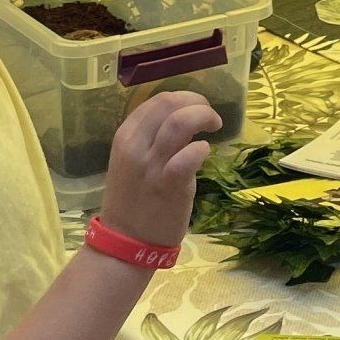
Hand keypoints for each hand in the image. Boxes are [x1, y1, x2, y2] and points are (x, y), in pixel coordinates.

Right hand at [99, 91, 220, 246]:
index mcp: (125, 137)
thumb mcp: (131, 161)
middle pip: (169, 103)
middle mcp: (135, 146)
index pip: (157, 100)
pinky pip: (190, 154)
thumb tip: (183, 120)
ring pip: (180, 122)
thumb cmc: (132, 200)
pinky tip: (205, 153)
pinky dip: (202, 148)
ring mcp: (151, 165)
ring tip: (214, 125)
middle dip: (196, 102)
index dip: (183, 97)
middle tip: (209, 116)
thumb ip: (151, 139)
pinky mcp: (169, 184)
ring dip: (203, 116)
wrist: (125, 242)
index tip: (195, 107)